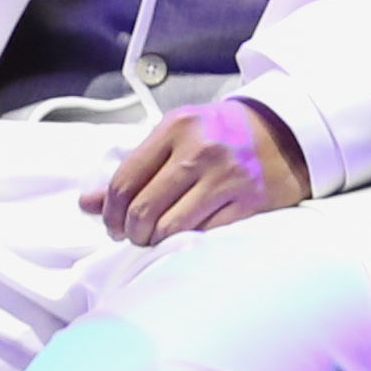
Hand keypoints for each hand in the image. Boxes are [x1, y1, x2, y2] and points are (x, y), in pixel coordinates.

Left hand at [78, 100, 310, 248]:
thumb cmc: (220, 133)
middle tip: (132, 236)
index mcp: (176, 128)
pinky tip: (184, 238)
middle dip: (130, 232)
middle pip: (144, 208)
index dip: (111, 211)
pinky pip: (205, 233)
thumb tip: (87, 203)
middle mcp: (200, 150)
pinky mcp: (249, 200)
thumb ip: (133, 168)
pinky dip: (187, 242)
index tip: (112, 224)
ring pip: (170, 227)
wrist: (284, 132)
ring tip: (154, 239)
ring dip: (155, 242)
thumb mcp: (176, 136)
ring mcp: (226, 176)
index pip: (125, 180)